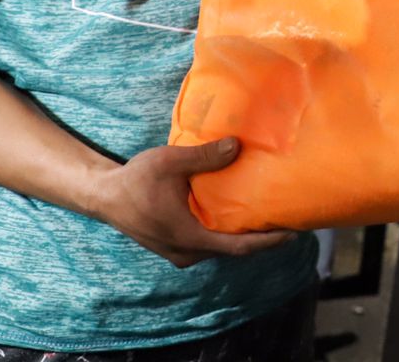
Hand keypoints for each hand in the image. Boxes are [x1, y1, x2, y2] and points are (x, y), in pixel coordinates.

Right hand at [91, 137, 293, 267]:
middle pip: (234, 249)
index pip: (239, 247)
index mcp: (190, 238)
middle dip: (262, 237)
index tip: (294, 231)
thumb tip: (237, 145)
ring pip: (221, 247)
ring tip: (269, 215)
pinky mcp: (175, 246)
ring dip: (244, 234)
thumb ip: (205, 157)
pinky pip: (209, 243)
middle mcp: (188, 252)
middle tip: (288, 218)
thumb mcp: (171, 162)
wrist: (103, 196)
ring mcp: (180, 252)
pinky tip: (239, 215)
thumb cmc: (135, 180)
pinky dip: (226, 232)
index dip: (269, 241)